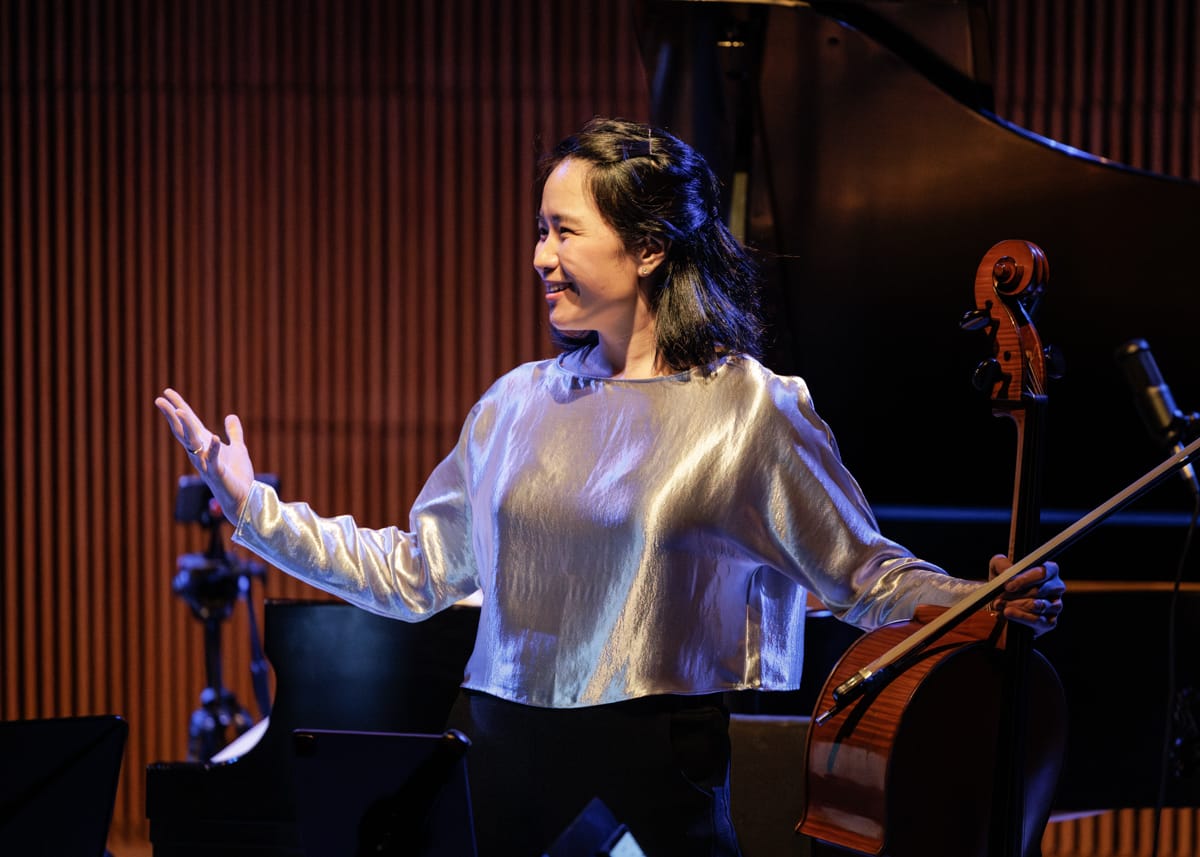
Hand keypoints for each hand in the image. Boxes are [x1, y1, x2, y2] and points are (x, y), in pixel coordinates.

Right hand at [154, 388, 255, 524]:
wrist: (243, 498)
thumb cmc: (237, 475)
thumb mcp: (238, 448)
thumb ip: (234, 433)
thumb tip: (231, 416)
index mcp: (205, 444)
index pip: (189, 422)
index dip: (179, 406)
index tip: (166, 392)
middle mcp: (201, 453)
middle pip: (183, 431)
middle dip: (172, 416)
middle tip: (159, 400)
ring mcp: (206, 464)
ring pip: (193, 443)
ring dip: (187, 428)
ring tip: (181, 411)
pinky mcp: (218, 474)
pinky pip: (213, 460)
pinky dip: (214, 449)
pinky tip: (215, 437)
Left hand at [990, 554, 1064, 636]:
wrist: (1001, 604)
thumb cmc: (1004, 582)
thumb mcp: (998, 568)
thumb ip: (1002, 564)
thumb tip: (1007, 570)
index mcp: (1048, 570)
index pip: (1042, 573)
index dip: (1025, 580)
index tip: (1008, 586)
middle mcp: (1056, 587)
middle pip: (1040, 591)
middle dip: (1017, 595)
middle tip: (1000, 598)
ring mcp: (1056, 605)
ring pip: (1039, 606)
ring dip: (1016, 606)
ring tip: (1001, 605)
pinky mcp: (1050, 622)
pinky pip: (1039, 621)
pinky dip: (1021, 617)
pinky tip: (1008, 613)